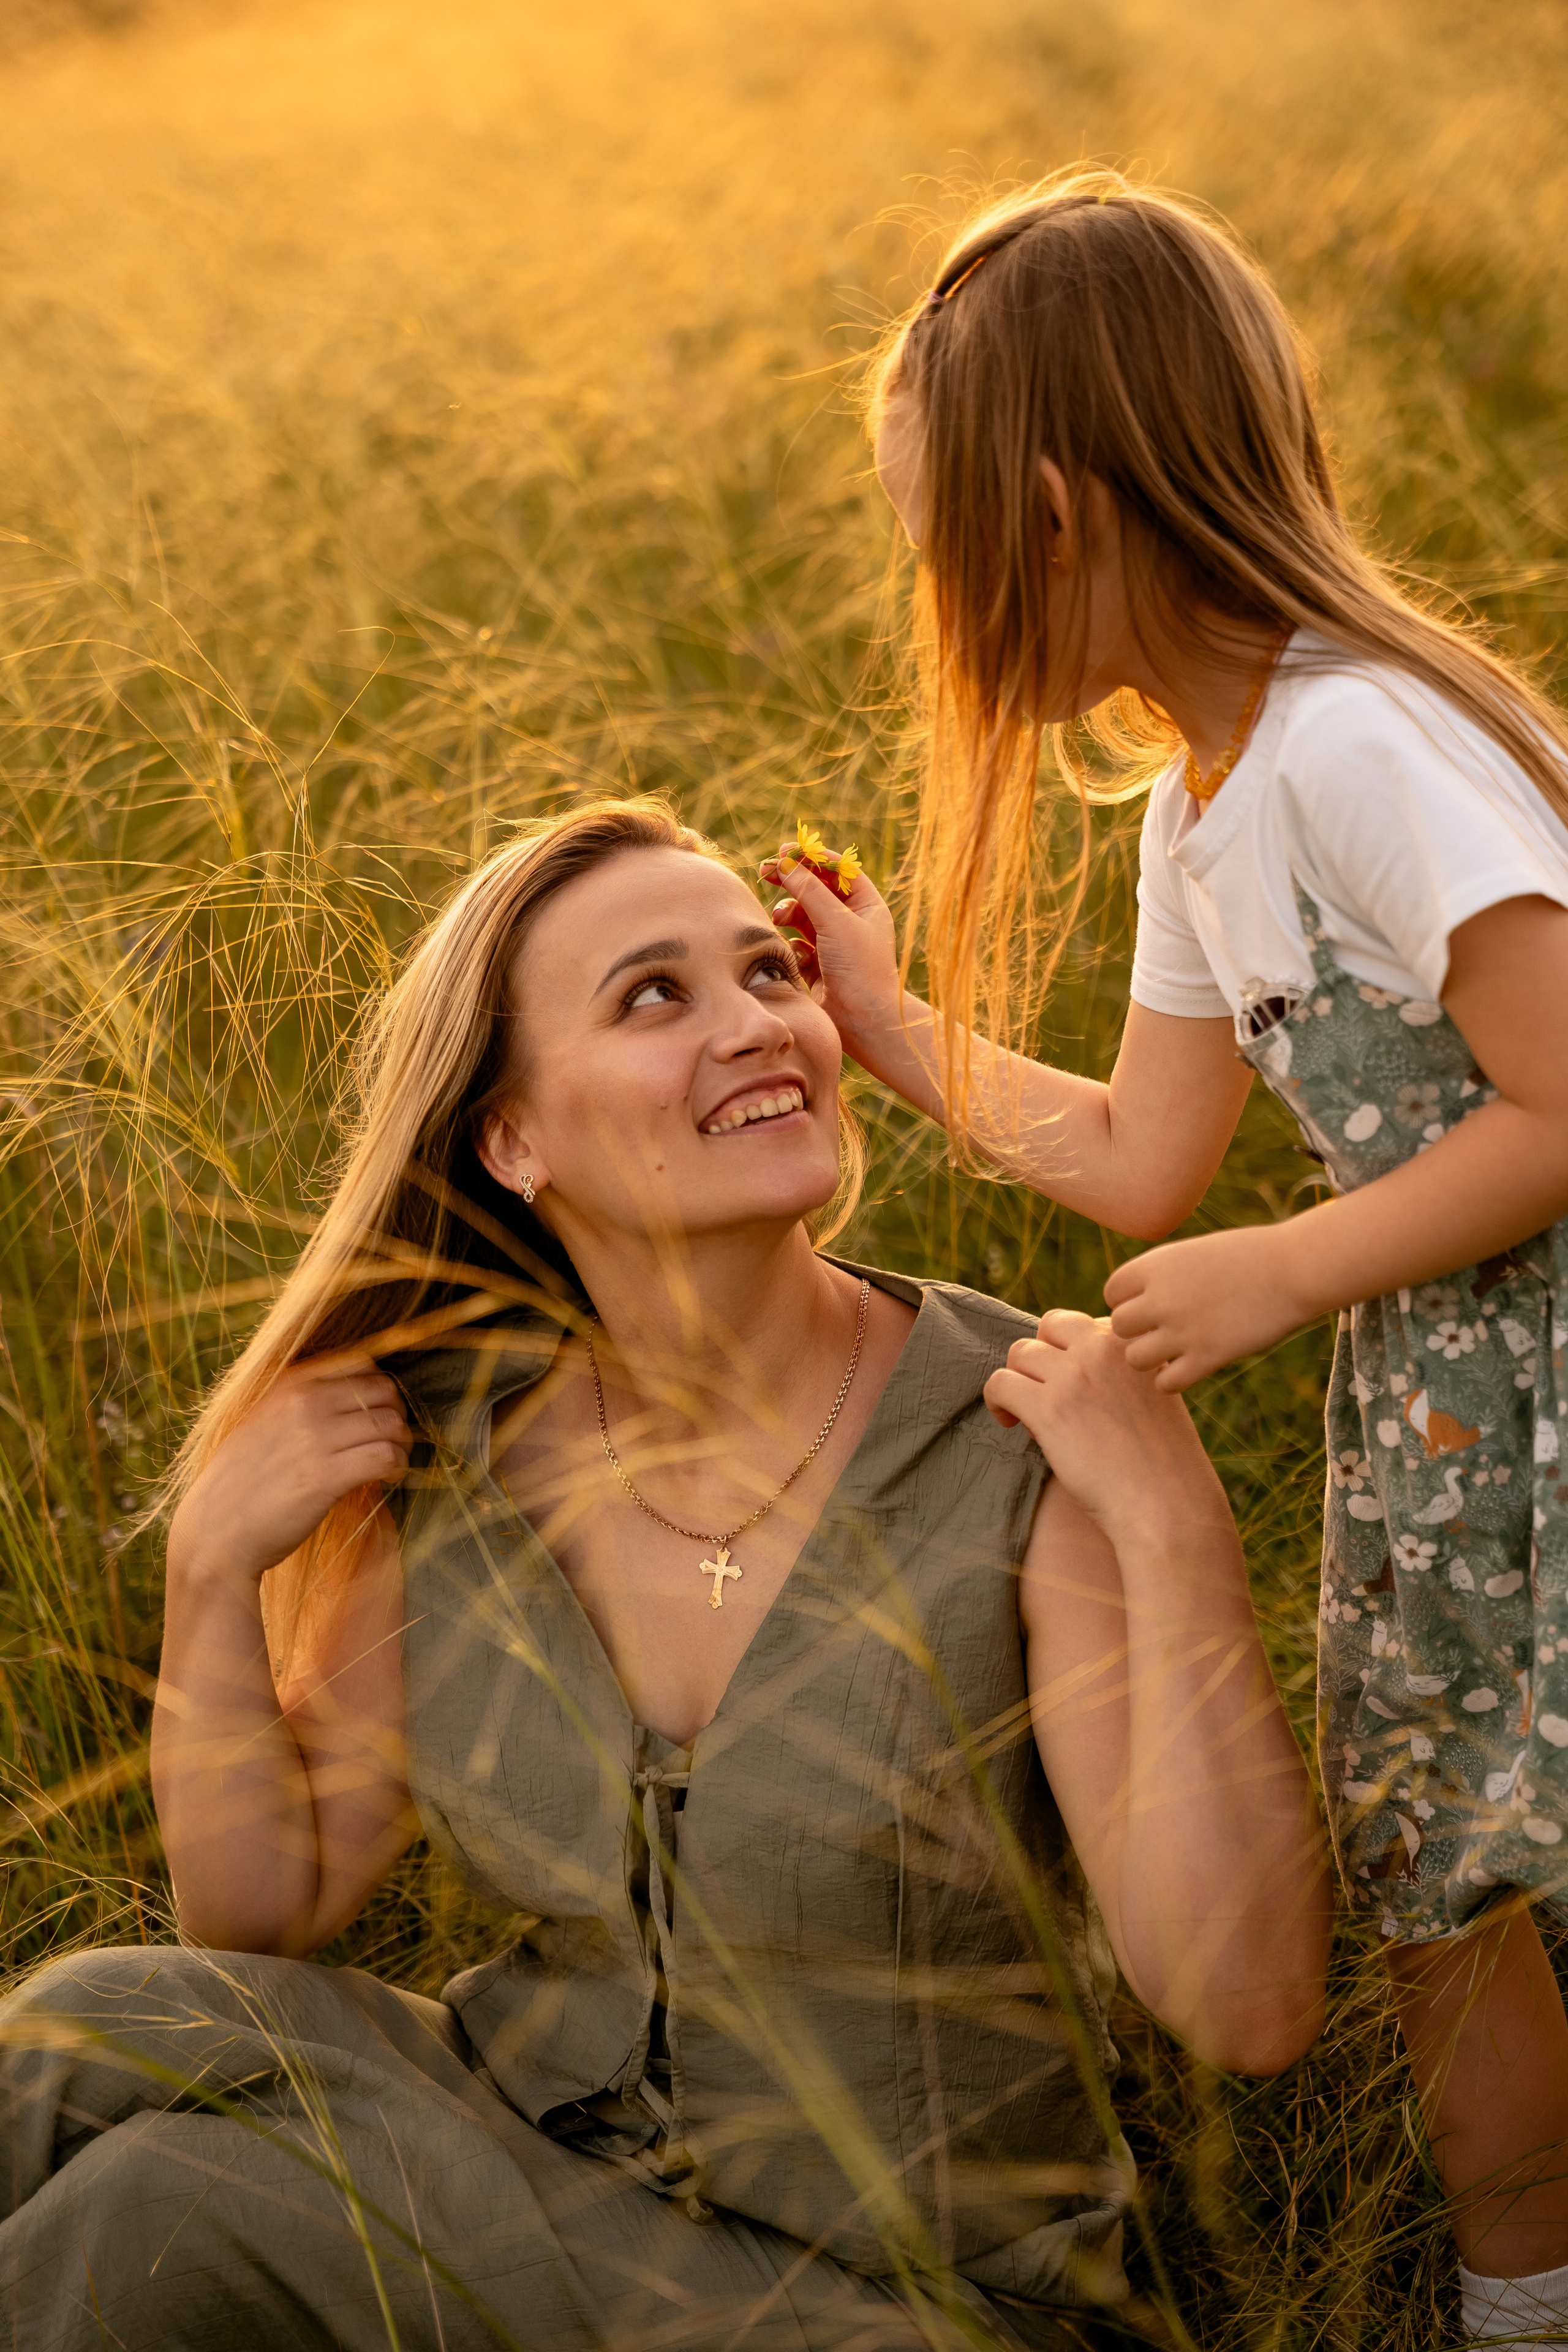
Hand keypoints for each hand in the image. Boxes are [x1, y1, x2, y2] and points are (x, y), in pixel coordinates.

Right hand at [168, 1353, 412, 1584]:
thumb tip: (354, 1397)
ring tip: (394, 1460)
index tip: (378, 1411)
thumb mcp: (262, 1421)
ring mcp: (315, 1437)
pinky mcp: (326, 1476)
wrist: (214, 1533)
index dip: (378, 1388)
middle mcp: (303, 1401)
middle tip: (393, 1438)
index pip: (361, 1363)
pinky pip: (385, 1457)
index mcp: (289, 1382)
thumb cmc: (240, 1482)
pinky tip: (389, 1477)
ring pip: (390, 1424)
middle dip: (397, 1413)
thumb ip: (299, 1402)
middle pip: (383, 1390)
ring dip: (402, 1443)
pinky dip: (397, 1466)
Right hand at [766, 863, 903, 1061]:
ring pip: (802, 916)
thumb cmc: (860, 969)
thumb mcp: (836, 921)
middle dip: (792, 879)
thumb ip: (809, 890)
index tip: (786, 850)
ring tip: (779, 918)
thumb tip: (786, 863)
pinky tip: (795, 956)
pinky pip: (796, 943)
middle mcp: (851, 922)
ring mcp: (833, 944)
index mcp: (867, 906)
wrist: (863, 1022)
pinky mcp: (817, 965)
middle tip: (766, 870)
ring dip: (788, 912)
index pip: (838, 870)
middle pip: (816, 889)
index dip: (813, 857)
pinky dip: (791, 944)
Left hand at [984, 1310, 1222, 1538]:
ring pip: (1020, 1352)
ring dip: (1020, 1379)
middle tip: (1045, 1392)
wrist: (1166, 1504)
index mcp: (1132, 1343)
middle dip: (1043, 1355)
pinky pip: (1000, 1383)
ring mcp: (1074, 1375)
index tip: (1077, 1389)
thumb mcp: (1155, 1394)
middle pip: (1050, 1326)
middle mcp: (1103, 1348)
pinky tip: (1010, 1423)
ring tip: (1027, 1413)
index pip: (1085, 1325)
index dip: (1073, 1355)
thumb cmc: (1162, 1461)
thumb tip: (1068, 1365)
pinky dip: (997, 1400)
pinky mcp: (1047, 1408)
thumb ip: (1121, 1370)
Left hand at [1104, 1224, 1316, 1390]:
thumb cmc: (1250, 1256)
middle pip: (1119, 1326)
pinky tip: (1191, 1367)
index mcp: (1155, 1265)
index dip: (1128, 1300)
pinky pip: (1166, 1384)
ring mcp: (1182, 1330)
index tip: (1151, 1304)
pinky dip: (1173, 1381)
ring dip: (1151, 1358)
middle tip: (1162, 1331)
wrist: (1295, 1269)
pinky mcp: (1208, 1357)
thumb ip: (1162, 1276)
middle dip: (1137, 1331)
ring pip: (1135, 1359)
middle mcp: (1161, 1298)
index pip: (1112, 1292)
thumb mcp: (1195, 1252)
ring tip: (1174, 1351)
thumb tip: (1136, 1303)